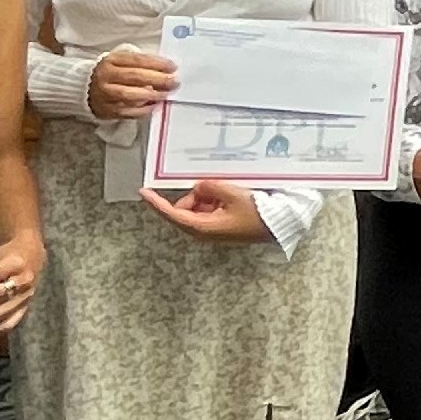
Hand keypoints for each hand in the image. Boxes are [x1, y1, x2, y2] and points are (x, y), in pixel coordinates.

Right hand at [89, 48, 176, 119]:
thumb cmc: (109, 73)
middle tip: (174, 81)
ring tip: (166, 93)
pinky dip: (144, 109)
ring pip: (131, 95)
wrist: (83, 88)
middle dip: (158, 79)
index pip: (136, 60)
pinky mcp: (108, 110)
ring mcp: (106, 95)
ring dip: (152, 95)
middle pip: (135, 77)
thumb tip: (164, 68)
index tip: (172, 67)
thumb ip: (137, 63)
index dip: (157, 63)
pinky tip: (155, 105)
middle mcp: (106, 77)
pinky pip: (129, 111)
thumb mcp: (118, 61)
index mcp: (110, 61)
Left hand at [140, 180, 271, 243]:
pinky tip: (229, 198)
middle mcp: (204, 232)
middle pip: (184, 209)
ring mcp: (212, 231)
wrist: (277, 225)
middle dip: (193, 196)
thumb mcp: (231, 193)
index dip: (156, 203)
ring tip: (227, 193)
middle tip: (212, 187)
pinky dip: (213, 202)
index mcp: (203, 227)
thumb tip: (199, 188)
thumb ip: (208, 187)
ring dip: (205, 198)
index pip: (172, 213)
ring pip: (196, 209)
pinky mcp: (220, 228)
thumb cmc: (257, 214)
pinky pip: (207, 211)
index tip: (143, 192)